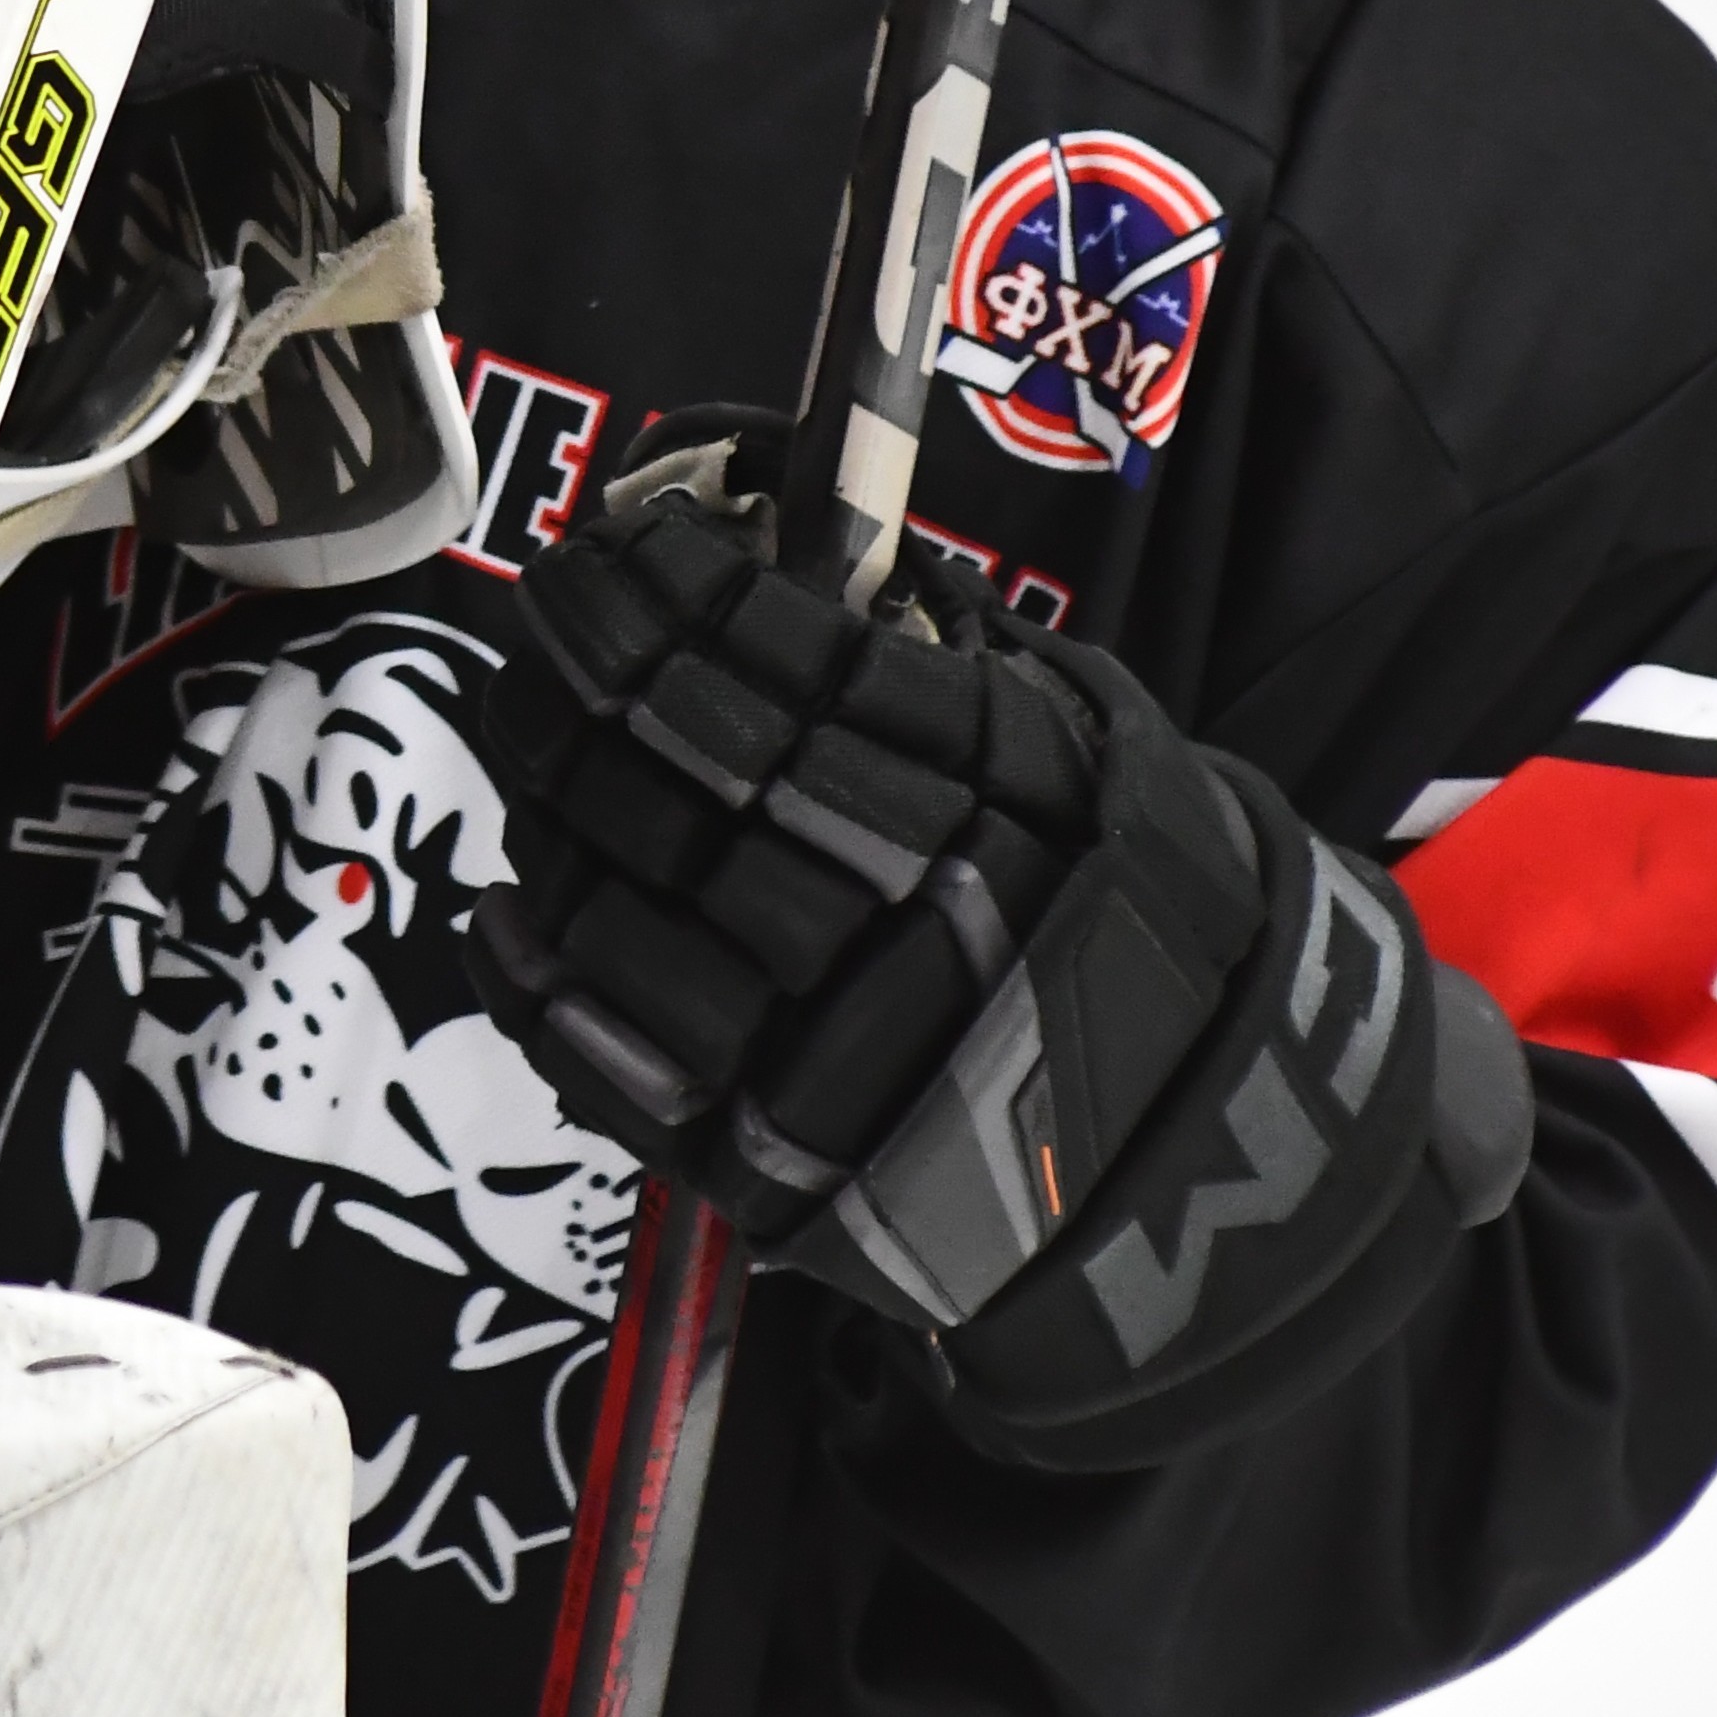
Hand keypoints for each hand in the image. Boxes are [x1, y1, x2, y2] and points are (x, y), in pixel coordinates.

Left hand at [464, 436, 1530, 1454]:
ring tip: (532, 742)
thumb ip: (947, 670)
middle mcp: (916, 921)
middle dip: (590, 681)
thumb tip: (791, 549)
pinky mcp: (778, 1170)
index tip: (614, 547)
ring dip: (556, 813)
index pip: (792, 668)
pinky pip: (614, 1063)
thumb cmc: (1123, 925)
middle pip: (689, 774)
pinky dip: (537, 979)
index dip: (678, 598)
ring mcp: (837, 1053)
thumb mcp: (1091, 760)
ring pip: (631, 906)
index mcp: (1004, 804)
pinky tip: (509, 903)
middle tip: (541, 625)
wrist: (1208, 1169)